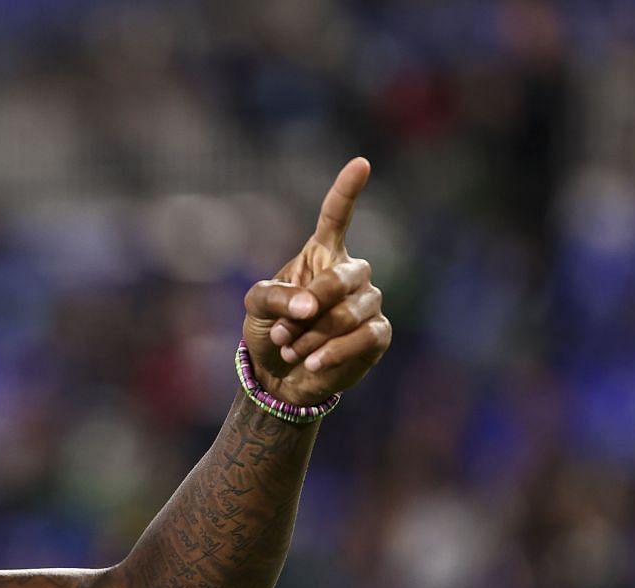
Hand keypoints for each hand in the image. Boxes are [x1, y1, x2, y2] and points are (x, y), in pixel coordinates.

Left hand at [242, 158, 391, 406]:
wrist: (279, 375)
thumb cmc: (270, 330)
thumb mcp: (257, 306)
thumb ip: (277, 297)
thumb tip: (309, 307)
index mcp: (321, 254)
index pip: (337, 216)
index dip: (347, 191)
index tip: (361, 163)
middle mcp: (351, 273)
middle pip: (343, 277)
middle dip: (313, 305)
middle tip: (283, 331)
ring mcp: (368, 302)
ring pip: (350, 312)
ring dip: (313, 336)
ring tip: (290, 349)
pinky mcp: (377, 334)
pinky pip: (364, 337)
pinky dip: (334, 351)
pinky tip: (314, 363)